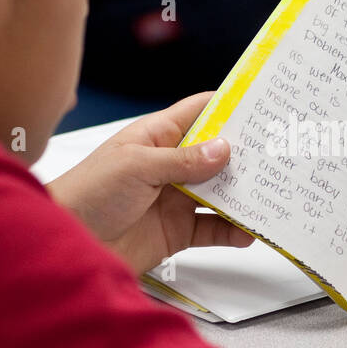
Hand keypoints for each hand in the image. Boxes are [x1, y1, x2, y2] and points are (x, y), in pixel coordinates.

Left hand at [47, 92, 254, 275]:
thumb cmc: (86, 194)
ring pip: (221, 191)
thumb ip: (183, 160)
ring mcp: (175, 198)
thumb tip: (224, 148)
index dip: (230, 106)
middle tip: (280, 153)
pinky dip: (233, 230)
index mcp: (157, 136)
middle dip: (247, 154)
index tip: (263, 104)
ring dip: (245, 194)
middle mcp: (170, 164)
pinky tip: (249, 229)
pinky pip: (213, 228)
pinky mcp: (177, 231)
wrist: (66, 244)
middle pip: (218, 153)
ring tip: (273, 193)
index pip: (200, 112)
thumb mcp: (136, 167)